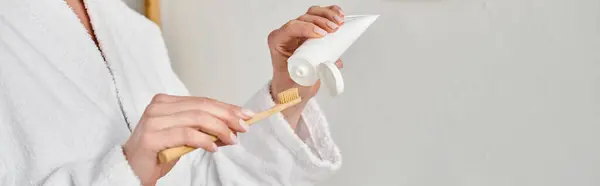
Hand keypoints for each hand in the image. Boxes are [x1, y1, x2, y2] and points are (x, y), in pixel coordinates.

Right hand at [122, 94, 253, 184]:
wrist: (132, 171)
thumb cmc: (158, 154)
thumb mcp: (185, 138)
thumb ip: (203, 129)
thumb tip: (232, 127)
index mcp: (165, 102)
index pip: (202, 101)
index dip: (226, 108)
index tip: (246, 115)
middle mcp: (158, 106)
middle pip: (202, 107)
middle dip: (227, 117)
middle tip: (244, 127)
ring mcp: (154, 120)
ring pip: (196, 118)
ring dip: (219, 129)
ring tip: (231, 140)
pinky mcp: (152, 136)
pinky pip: (186, 134)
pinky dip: (204, 140)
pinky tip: (214, 148)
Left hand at [268, 5, 344, 125]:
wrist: (293, 88)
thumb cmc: (291, 85)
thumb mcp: (298, 83)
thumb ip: (310, 77)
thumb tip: (328, 65)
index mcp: (278, 42)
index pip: (291, 28)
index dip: (307, 27)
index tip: (322, 34)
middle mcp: (287, 34)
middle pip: (304, 18)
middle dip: (320, 21)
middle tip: (334, 30)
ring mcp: (299, 31)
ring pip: (312, 14)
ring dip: (327, 15)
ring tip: (339, 23)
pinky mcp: (310, 31)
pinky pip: (319, 17)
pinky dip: (330, 13)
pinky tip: (339, 15)